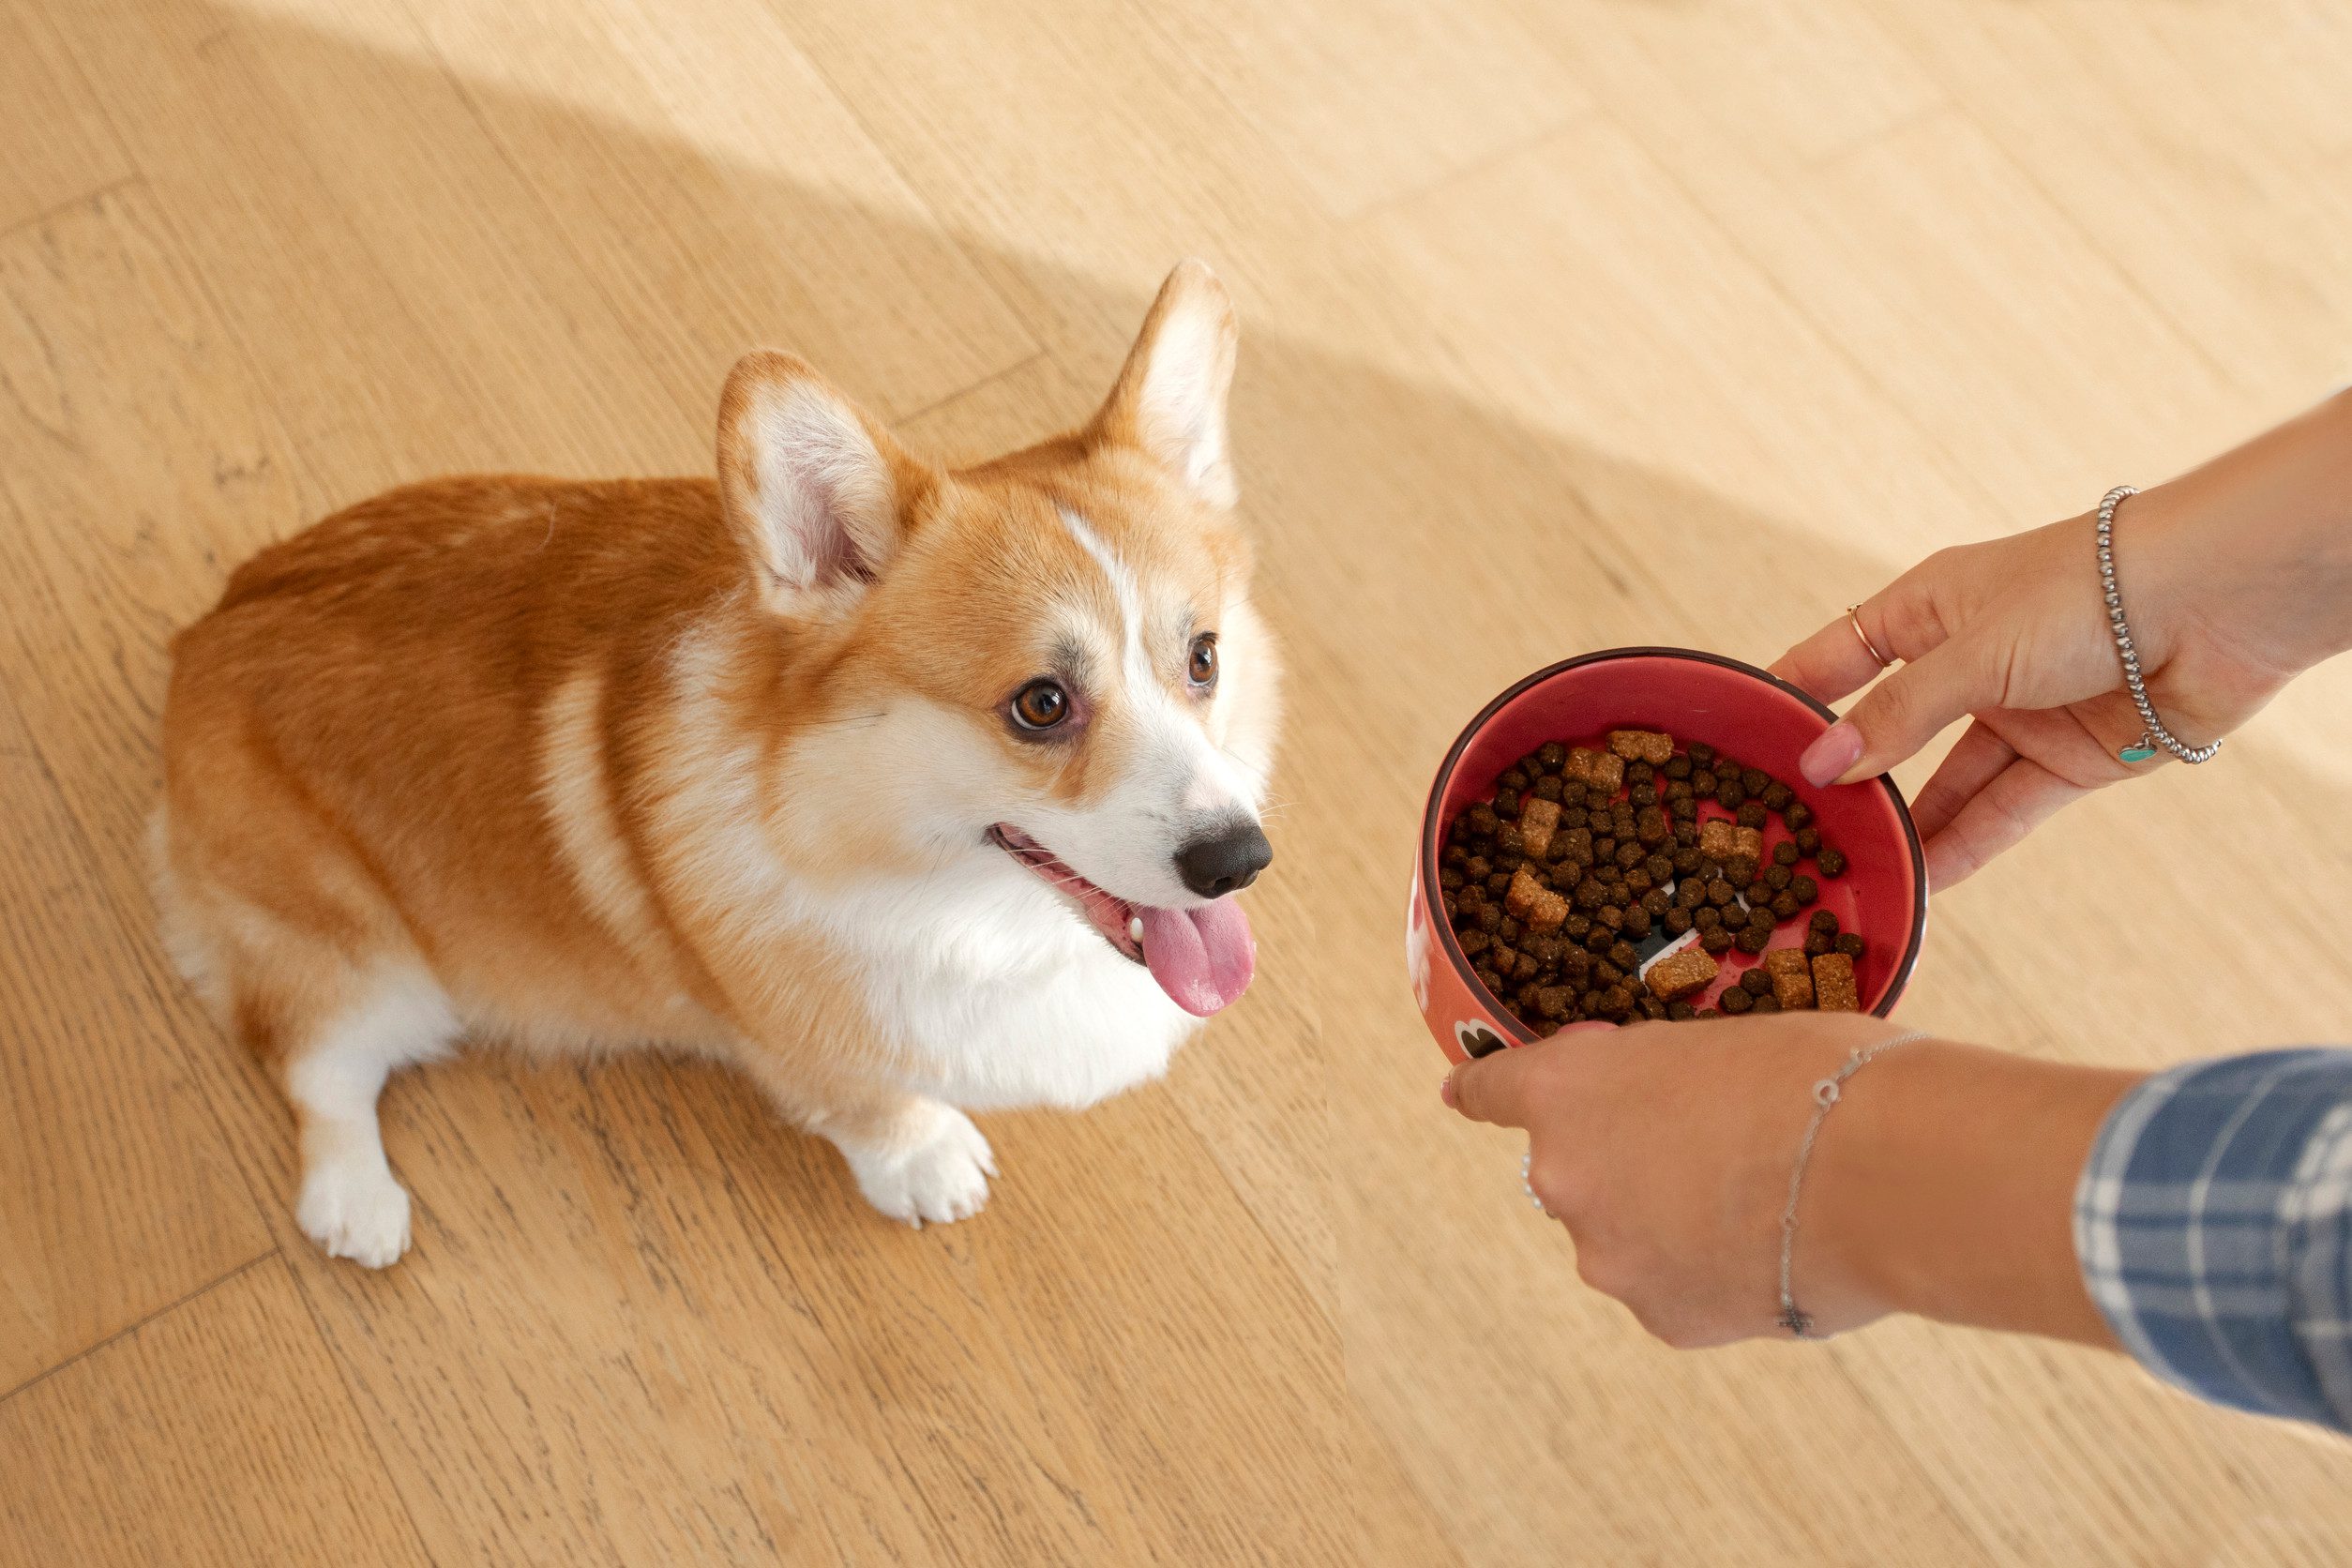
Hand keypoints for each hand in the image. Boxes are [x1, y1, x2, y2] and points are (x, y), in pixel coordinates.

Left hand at [1441, 1015, 2137, 1349]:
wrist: (1890, 1173)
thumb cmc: (1822, 1076)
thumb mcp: (1725, 1041)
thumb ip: (1671, 1082)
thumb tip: (1678, 1124)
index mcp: (1569, 1089)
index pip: (1493, 1088)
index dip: (1482, 1089)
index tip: (1460, 1094)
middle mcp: (1565, 1175)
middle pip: (1577, 1171)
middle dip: (1629, 1162)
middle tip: (1716, 1146)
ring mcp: (1610, 1257)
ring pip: (1626, 1238)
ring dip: (1671, 1223)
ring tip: (1766, 1201)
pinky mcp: (1665, 1319)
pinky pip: (1675, 1291)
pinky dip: (1712, 1275)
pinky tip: (1776, 1249)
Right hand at [1772, 392, 2351, 888]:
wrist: (2216, 601)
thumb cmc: (2083, 591)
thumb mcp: (1969, 654)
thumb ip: (1896, 717)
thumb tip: (1821, 768)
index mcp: (1930, 606)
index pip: (1840, 654)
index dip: (1792, 695)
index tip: (1740, 742)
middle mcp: (1969, 659)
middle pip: (1891, 729)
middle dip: (1849, 779)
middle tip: (1794, 831)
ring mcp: (2020, 711)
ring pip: (1946, 780)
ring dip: (1908, 823)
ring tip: (1855, 871)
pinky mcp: (2071, 757)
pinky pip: (2005, 809)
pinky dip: (1969, 843)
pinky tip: (1928, 879)